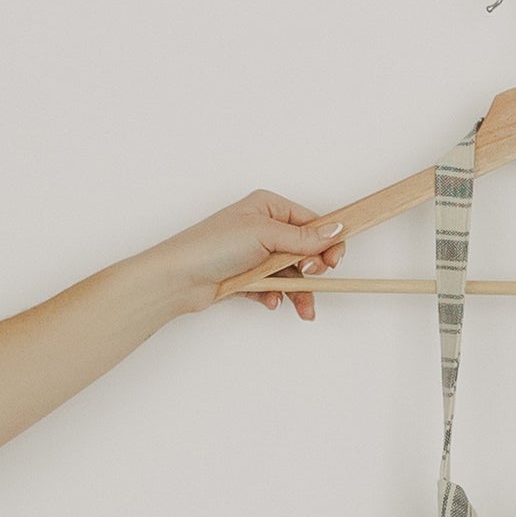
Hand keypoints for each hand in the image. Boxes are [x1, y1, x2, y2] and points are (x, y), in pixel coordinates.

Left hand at [144, 189, 346, 322]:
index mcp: (269, 207)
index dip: (327, 243)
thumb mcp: (265, 234)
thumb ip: (304, 237)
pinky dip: (278, 297)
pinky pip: (275, 288)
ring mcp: (256, 254)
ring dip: (300, 292)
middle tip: (309, 277)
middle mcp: (264, 228)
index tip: (333, 262)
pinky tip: (271, 301)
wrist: (180, 278)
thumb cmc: (212, 246)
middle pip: (306, 251)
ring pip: (292, 274)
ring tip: (303, 309)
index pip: (312, 223)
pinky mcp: (249, 277)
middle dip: (313, 270)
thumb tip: (335, 230)